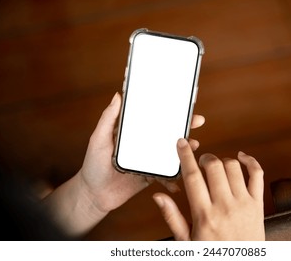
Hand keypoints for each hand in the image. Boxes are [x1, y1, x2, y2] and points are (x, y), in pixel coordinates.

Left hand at [79, 92, 204, 212]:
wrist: (93, 195)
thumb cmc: (92, 165)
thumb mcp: (99, 139)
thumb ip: (108, 119)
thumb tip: (117, 96)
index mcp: (134, 133)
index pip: (154, 119)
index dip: (169, 112)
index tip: (183, 105)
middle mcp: (143, 145)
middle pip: (167, 134)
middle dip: (184, 128)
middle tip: (197, 121)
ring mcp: (148, 161)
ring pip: (170, 154)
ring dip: (183, 151)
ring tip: (194, 147)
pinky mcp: (150, 176)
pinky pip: (165, 176)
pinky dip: (173, 179)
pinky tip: (179, 182)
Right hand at [153, 138, 264, 240]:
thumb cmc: (213, 256)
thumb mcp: (187, 242)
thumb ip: (173, 217)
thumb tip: (159, 197)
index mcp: (204, 215)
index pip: (192, 176)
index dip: (185, 156)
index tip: (181, 144)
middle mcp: (225, 206)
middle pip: (213, 166)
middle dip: (204, 158)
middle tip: (201, 162)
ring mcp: (243, 204)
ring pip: (233, 167)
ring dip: (222, 161)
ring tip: (217, 168)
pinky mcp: (258, 204)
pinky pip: (257, 175)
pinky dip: (250, 161)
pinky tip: (242, 158)